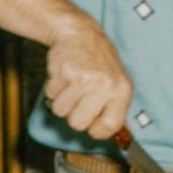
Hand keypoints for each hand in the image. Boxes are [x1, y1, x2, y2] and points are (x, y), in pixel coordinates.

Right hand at [43, 16, 132, 139]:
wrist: (80, 34)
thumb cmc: (99, 62)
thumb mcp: (117, 82)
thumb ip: (115, 109)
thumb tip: (118, 138)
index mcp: (122, 90)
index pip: (111, 126)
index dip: (97, 130)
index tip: (93, 126)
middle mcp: (105, 85)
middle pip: (78, 124)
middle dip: (74, 115)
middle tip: (79, 99)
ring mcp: (84, 79)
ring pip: (61, 111)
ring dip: (62, 101)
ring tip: (72, 85)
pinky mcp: (64, 72)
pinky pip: (51, 96)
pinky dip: (53, 89)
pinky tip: (64, 77)